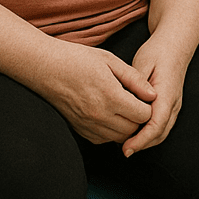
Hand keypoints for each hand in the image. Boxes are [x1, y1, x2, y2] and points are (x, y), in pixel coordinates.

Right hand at [32, 40, 154, 144]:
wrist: (46, 68)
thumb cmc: (77, 59)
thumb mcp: (109, 60)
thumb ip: (134, 79)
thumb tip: (152, 95)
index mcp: (110, 96)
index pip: (143, 115)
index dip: (148, 106)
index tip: (143, 95)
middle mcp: (100, 115)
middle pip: (134, 129)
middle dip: (139, 117)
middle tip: (135, 102)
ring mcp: (89, 125)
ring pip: (120, 137)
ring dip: (126, 126)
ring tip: (122, 108)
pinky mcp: (81, 130)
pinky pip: (104, 139)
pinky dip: (111, 131)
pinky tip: (108, 114)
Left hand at [120, 34, 191, 156]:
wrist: (174, 45)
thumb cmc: (158, 52)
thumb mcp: (143, 63)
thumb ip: (137, 83)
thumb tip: (130, 102)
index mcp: (167, 94)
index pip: (156, 125)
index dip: (141, 140)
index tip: (126, 148)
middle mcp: (173, 104)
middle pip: (160, 134)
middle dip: (142, 145)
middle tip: (123, 150)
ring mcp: (173, 106)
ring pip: (161, 132)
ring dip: (145, 141)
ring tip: (125, 144)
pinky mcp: (169, 106)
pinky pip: (160, 125)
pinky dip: (148, 134)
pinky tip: (133, 132)